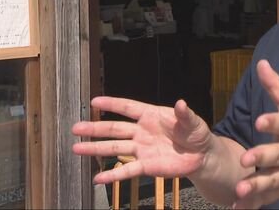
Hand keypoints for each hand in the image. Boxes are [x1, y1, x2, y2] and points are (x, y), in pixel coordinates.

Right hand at [72, 97, 214, 182]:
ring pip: (114, 148)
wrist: (202, 156)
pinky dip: (112, 175)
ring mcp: (142, 149)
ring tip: (76, 148)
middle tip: (75, 127)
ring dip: (95, 149)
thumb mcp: (193, 121)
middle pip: (115, 128)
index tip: (94, 102)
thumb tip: (181, 103)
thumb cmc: (196, 134)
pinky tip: (97, 178)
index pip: (128, 108)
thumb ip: (185, 114)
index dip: (112, 104)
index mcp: (151, 116)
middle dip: (94, 128)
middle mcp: (142, 132)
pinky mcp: (146, 165)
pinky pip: (126, 171)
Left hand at [233, 60, 278, 208]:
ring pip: (274, 179)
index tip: (260, 121)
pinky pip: (269, 197)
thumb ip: (276, 87)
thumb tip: (261, 64)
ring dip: (257, 185)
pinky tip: (238, 208)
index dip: (274, 122)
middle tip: (246, 157)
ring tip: (241, 188)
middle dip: (264, 156)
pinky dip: (255, 204)